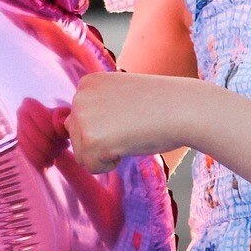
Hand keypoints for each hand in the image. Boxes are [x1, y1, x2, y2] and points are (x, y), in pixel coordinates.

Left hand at [58, 72, 194, 173]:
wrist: (183, 109)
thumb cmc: (159, 105)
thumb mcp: (119, 97)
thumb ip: (95, 109)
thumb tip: (68, 128)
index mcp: (86, 83)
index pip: (81, 120)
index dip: (107, 126)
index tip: (129, 115)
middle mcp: (79, 96)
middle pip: (77, 138)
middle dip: (103, 141)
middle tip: (131, 126)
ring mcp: (82, 117)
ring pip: (82, 154)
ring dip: (106, 153)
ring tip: (130, 134)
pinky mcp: (90, 140)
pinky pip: (92, 167)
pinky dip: (111, 164)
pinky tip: (128, 144)